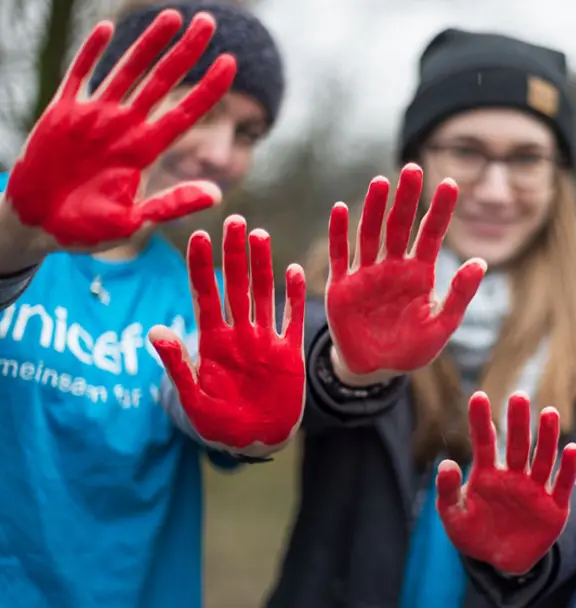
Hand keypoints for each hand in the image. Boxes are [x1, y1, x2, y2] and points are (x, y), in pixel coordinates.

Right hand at [2, 10, 234, 254]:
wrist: (38, 225)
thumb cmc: (87, 230)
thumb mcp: (133, 222)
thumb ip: (171, 205)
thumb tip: (217, 195)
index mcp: (144, 152)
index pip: (185, 113)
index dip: (208, 89)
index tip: (231, 64)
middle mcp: (124, 128)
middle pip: (163, 82)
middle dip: (186, 52)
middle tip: (210, 23)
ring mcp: (94, 117)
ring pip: (128, 70)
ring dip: (149, 43)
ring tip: (174, 16)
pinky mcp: (62, 113)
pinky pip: (81, 75)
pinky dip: (93, 52)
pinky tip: (110, 28)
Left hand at [149, 215, 305, 457]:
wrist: (256, 440)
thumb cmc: (221, 425)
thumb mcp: (194, 399)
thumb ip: (178, 365)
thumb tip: (155, 330)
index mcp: (213, 342)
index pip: (205, 295)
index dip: (201, 266)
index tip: (198, 236)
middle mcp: (239, 334)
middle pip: (235, 286)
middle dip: (233, 254)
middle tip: (233, 220)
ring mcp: (265, 341)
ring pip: (263, 295)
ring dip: (262, 266)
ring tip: (259, 235)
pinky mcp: (289, 353)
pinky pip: (292, 319)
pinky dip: (292, 297)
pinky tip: (292, 271)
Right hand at [326, 163, 485, 375]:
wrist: (377, 370)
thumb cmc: (413, 348)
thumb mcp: (442, 325)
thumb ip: (460, 294)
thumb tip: (481, 261)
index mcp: (420, 273)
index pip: (432, 234)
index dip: (441, 210)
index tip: (451, 184)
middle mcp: (393, 266)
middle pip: (400, 226)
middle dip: (406, 198)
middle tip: (413, 168)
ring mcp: (366, 274)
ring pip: (370, 234)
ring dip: (373, 209)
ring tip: (381, 182)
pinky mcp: (342, 287)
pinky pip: (339, 256)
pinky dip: (339, 234)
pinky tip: (341, 210)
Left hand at [436, 391, 575, 574]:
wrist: (501, 562)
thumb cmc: (474, 534)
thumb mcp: (454, 517)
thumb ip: (448, 491)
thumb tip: (445, 463)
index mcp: (488, 474)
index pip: (484, 441)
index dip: (481, 419)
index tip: (478, 396)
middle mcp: (514, 475)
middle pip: (518, 444)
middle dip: (518, 422)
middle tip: (518, 397)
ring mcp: (536, 489)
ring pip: (543, 458)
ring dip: (547, 437)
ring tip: (549, 413)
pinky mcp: (555, 508)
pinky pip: (563, 485)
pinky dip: (568, 468)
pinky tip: (571, 449)